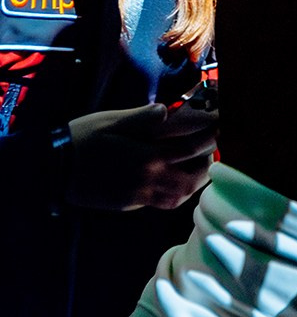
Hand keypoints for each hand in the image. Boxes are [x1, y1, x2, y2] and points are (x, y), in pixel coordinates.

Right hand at [66, 101, 217, 211]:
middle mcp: (148, 180)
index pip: (191, 148)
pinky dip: (176, 194)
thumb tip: (166, 111)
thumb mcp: (113, 120)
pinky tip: (175, 181)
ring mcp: (138, 196)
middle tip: (213, 149)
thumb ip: (143, 117)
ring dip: (194, 182)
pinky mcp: (128, 205)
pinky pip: (161, 203)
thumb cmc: (83, 138)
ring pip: (179, 196)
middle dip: (207, 163)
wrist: (54, 169)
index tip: (222, 126)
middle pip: (192, 178)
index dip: (211, 136)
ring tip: (198, 167)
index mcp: (148, 156)